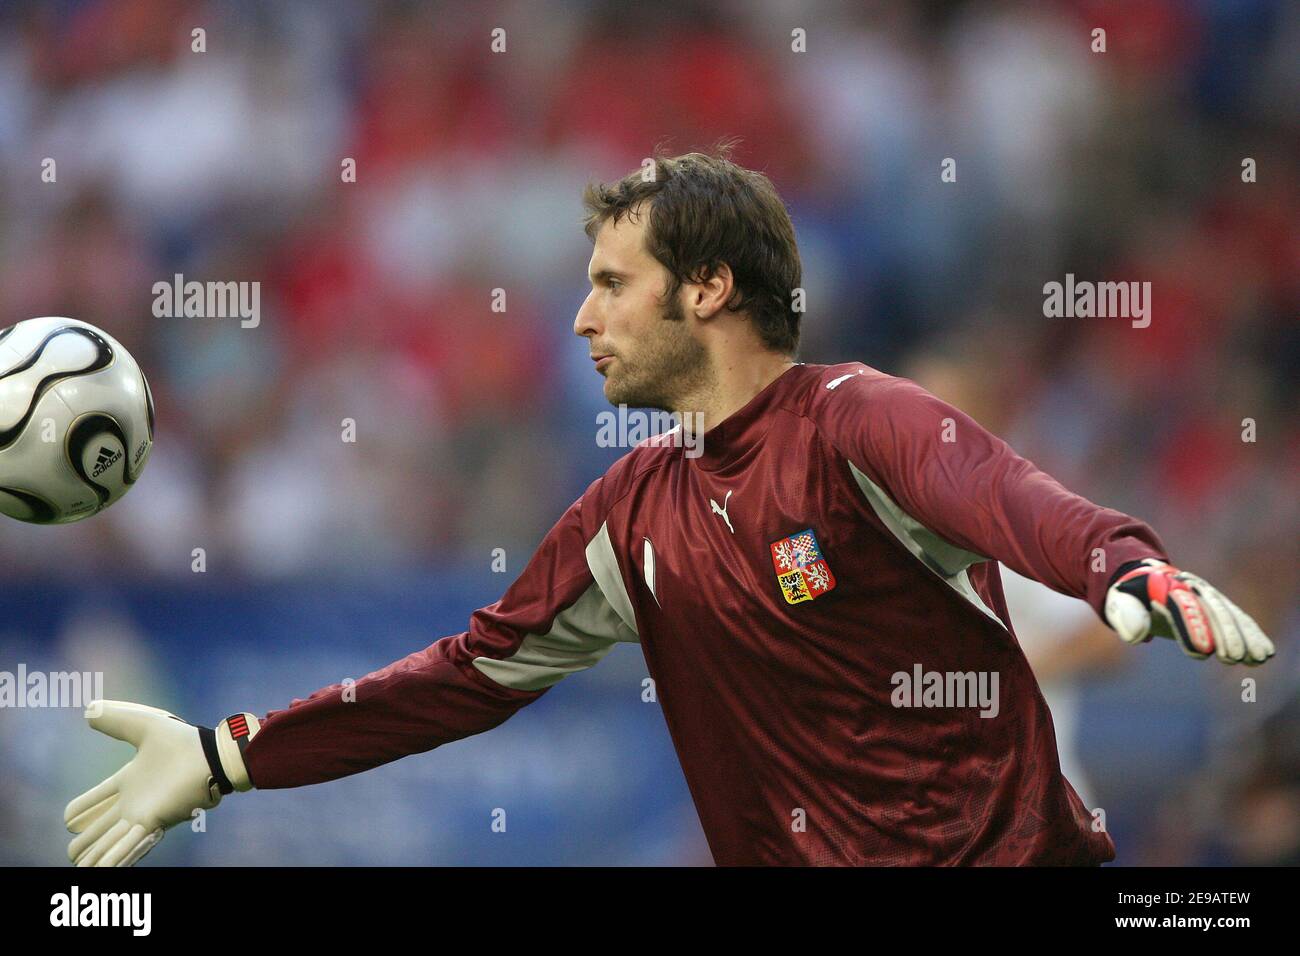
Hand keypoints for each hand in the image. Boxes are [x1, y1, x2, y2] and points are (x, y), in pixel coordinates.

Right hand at [65, 700, 256, 865]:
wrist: (211, 756)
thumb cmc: (183, 741)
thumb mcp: (144, 726)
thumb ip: (116, 720)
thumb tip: (88, 710)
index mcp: (130, 780)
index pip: (97, 799)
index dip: (81, 809)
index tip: (68, 819)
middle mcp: (134, 802)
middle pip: (101, 827)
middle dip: (86, 841)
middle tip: (73, 853)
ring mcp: (142, 815)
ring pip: (110, 842)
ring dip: (95, 855)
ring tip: (80, 867)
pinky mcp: (153, 824)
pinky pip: (127, 847)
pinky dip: (113, 859)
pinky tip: (98, 870)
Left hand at [1105, 558, 1274, 664]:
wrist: (1140, 578)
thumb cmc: (1127, 596)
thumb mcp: (1119, 602)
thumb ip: (1126, 616)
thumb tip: (1136, 636)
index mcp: (1164, 584)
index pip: (1181, 606)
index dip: (1193, 628)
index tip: (1203, 652)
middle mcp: (1190, 586)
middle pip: (1211, 609)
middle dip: (1225, 633)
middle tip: (1233, 658)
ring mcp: (1206, 594)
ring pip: (1230, 614)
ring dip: (1245, 635)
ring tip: (1257, 658)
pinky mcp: (1216, 605)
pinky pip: (1237, 619)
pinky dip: (1251, 634)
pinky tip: (1263, 654)